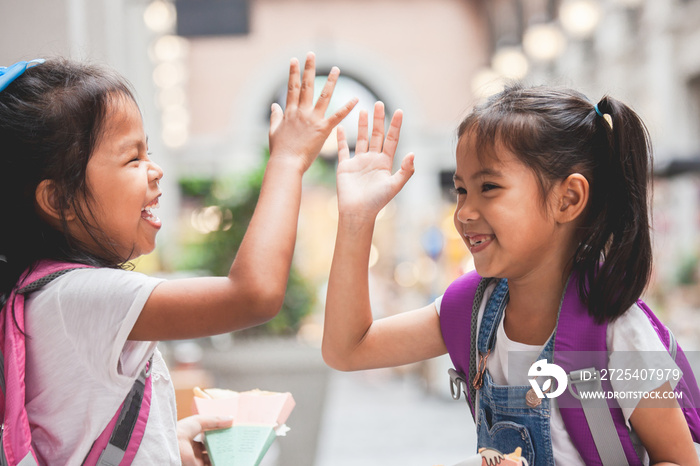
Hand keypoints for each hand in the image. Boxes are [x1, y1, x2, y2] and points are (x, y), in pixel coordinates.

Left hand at [177, 414, 232, 465]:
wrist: (171, 445)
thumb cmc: (181, 430)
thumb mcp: (199, 421)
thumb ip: (215, 420)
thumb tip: (231, 418)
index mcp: (192, 439)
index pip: (208, 438)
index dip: (218, 435)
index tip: (229, 433)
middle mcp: (194, 450)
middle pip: (211, 449)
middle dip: (222, 446)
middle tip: (234, 443)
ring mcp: (196, 459)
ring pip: (212, 458)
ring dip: (222, 455)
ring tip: (235, 451)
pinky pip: (211, 464)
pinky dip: (219, 462)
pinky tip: (228, 459)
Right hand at [269, 52, 356, 171]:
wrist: (286, 163)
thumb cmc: (279, 151)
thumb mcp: (273, 131)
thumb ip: (275, 116)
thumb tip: (274, 105)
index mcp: (289, 112)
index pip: (292, 88)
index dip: (293, 73)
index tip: (294, 60)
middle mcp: (301, 112)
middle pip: (306, 85)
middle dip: (309, 68)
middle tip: (312, 54)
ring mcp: (312, 119)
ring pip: (323, 96)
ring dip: (331, 81)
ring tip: (337, 68)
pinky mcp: (323, 130)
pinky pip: (337, 116)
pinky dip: (347, 107)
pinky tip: (356, 99)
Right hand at [336, 101, 414, 221]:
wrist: (357, 212)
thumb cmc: (377, 201)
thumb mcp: (394, 185)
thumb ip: (405, 170)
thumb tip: (413, 153)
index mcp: (385, 163)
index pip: (392, 140)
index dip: (395, 126)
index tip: (399, 111)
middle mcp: (373, 160)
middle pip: (376, 135)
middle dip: (378, 120)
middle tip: (378, 104)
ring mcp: (359, 162)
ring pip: (361, 139)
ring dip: (362, 125)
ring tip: (363, 110)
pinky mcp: (345, 166)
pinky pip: (343, 149)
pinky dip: (340, 138)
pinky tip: (340, 126)